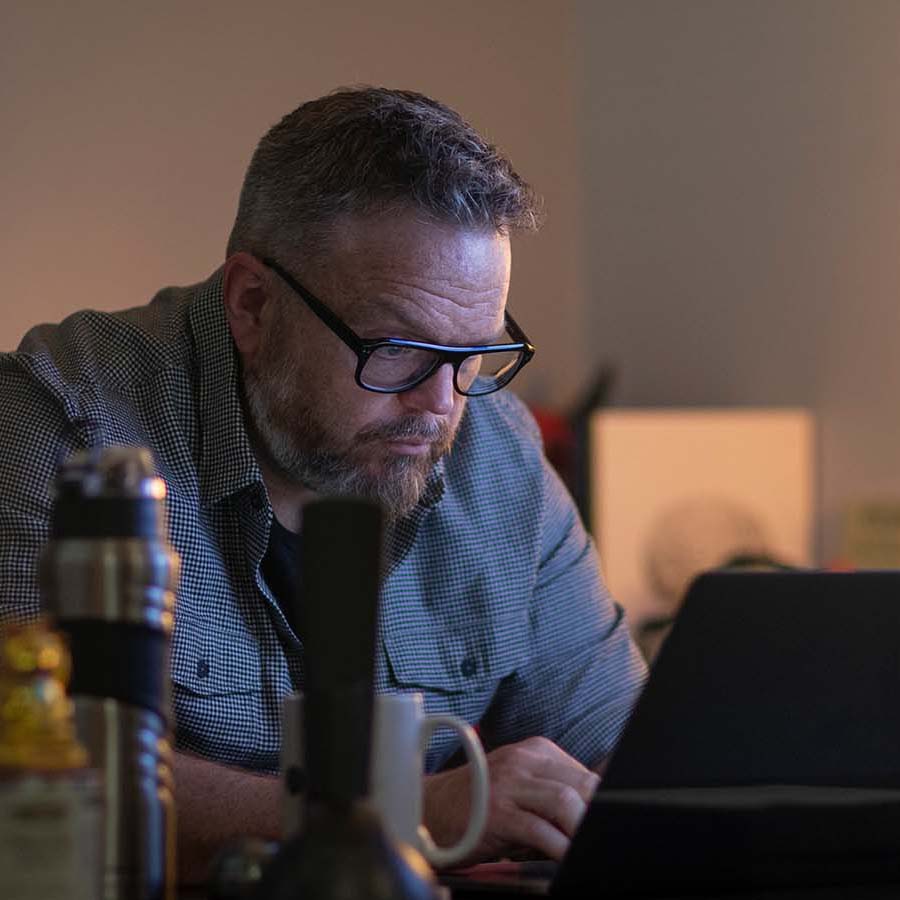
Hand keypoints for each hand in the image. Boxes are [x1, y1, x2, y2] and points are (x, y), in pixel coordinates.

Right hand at [422, 736, 598, 865]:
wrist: (431, 807)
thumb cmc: (483, 801)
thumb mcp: (521, 784)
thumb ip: (554, 790)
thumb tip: (596, 811)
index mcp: (536, 750)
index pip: (585, 774)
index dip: (602, 802)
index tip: (612, 823)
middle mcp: (523, 760)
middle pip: (581, 784)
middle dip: (597, 814)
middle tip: (606, 837)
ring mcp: (508, 784)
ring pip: (565, 802)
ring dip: (582, 829)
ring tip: (589, 847)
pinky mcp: (496, 812)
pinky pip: (539, 830)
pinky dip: (559, 847)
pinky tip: (566, 859)